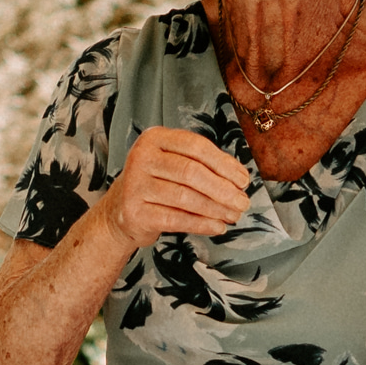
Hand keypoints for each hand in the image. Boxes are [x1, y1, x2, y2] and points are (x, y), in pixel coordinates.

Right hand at [98, 128, 251, 247]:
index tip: (243, 180)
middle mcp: (141, 157)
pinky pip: (175, 219)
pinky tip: (217, 226)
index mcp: (155, 138)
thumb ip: (203, 165)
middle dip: (223, 189)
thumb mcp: (175, 164)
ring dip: (216, 209)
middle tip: (242, 202)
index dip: (224, 164)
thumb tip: (240, 178)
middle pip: (192, 172)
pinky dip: (201, 224)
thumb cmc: (157, 184)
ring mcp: (134, 185)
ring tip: (234, 215)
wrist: (122, 211)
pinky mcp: (134, 212)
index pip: (196, 147)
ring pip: (185, 197)